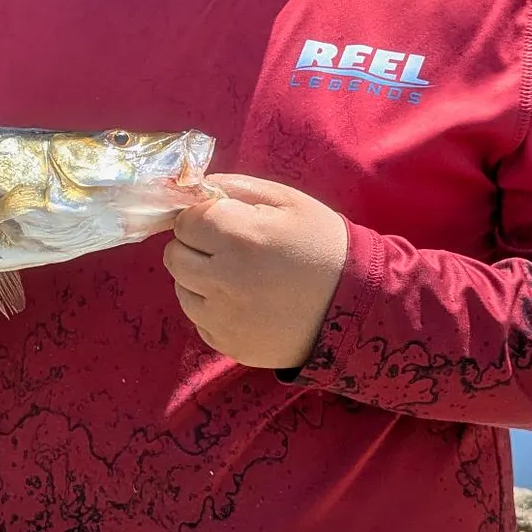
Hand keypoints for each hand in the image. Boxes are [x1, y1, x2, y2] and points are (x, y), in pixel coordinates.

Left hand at [163, 173, 348, 368]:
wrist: (357, 306)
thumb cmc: (321, 244)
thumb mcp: (286, 200)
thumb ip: (234, 187)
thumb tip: (193, 187)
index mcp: (238, 237)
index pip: (184, 221)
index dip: (202, 217)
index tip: (224, 221)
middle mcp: (223, 280)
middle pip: (174, 256)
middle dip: (194, 245)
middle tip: (226, 247)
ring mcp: (223, 318)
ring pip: (181, 288)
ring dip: (198, 277)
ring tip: (236, 275)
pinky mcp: (228, 345)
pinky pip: (198, 319)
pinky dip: (211, 307)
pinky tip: (243, 301)